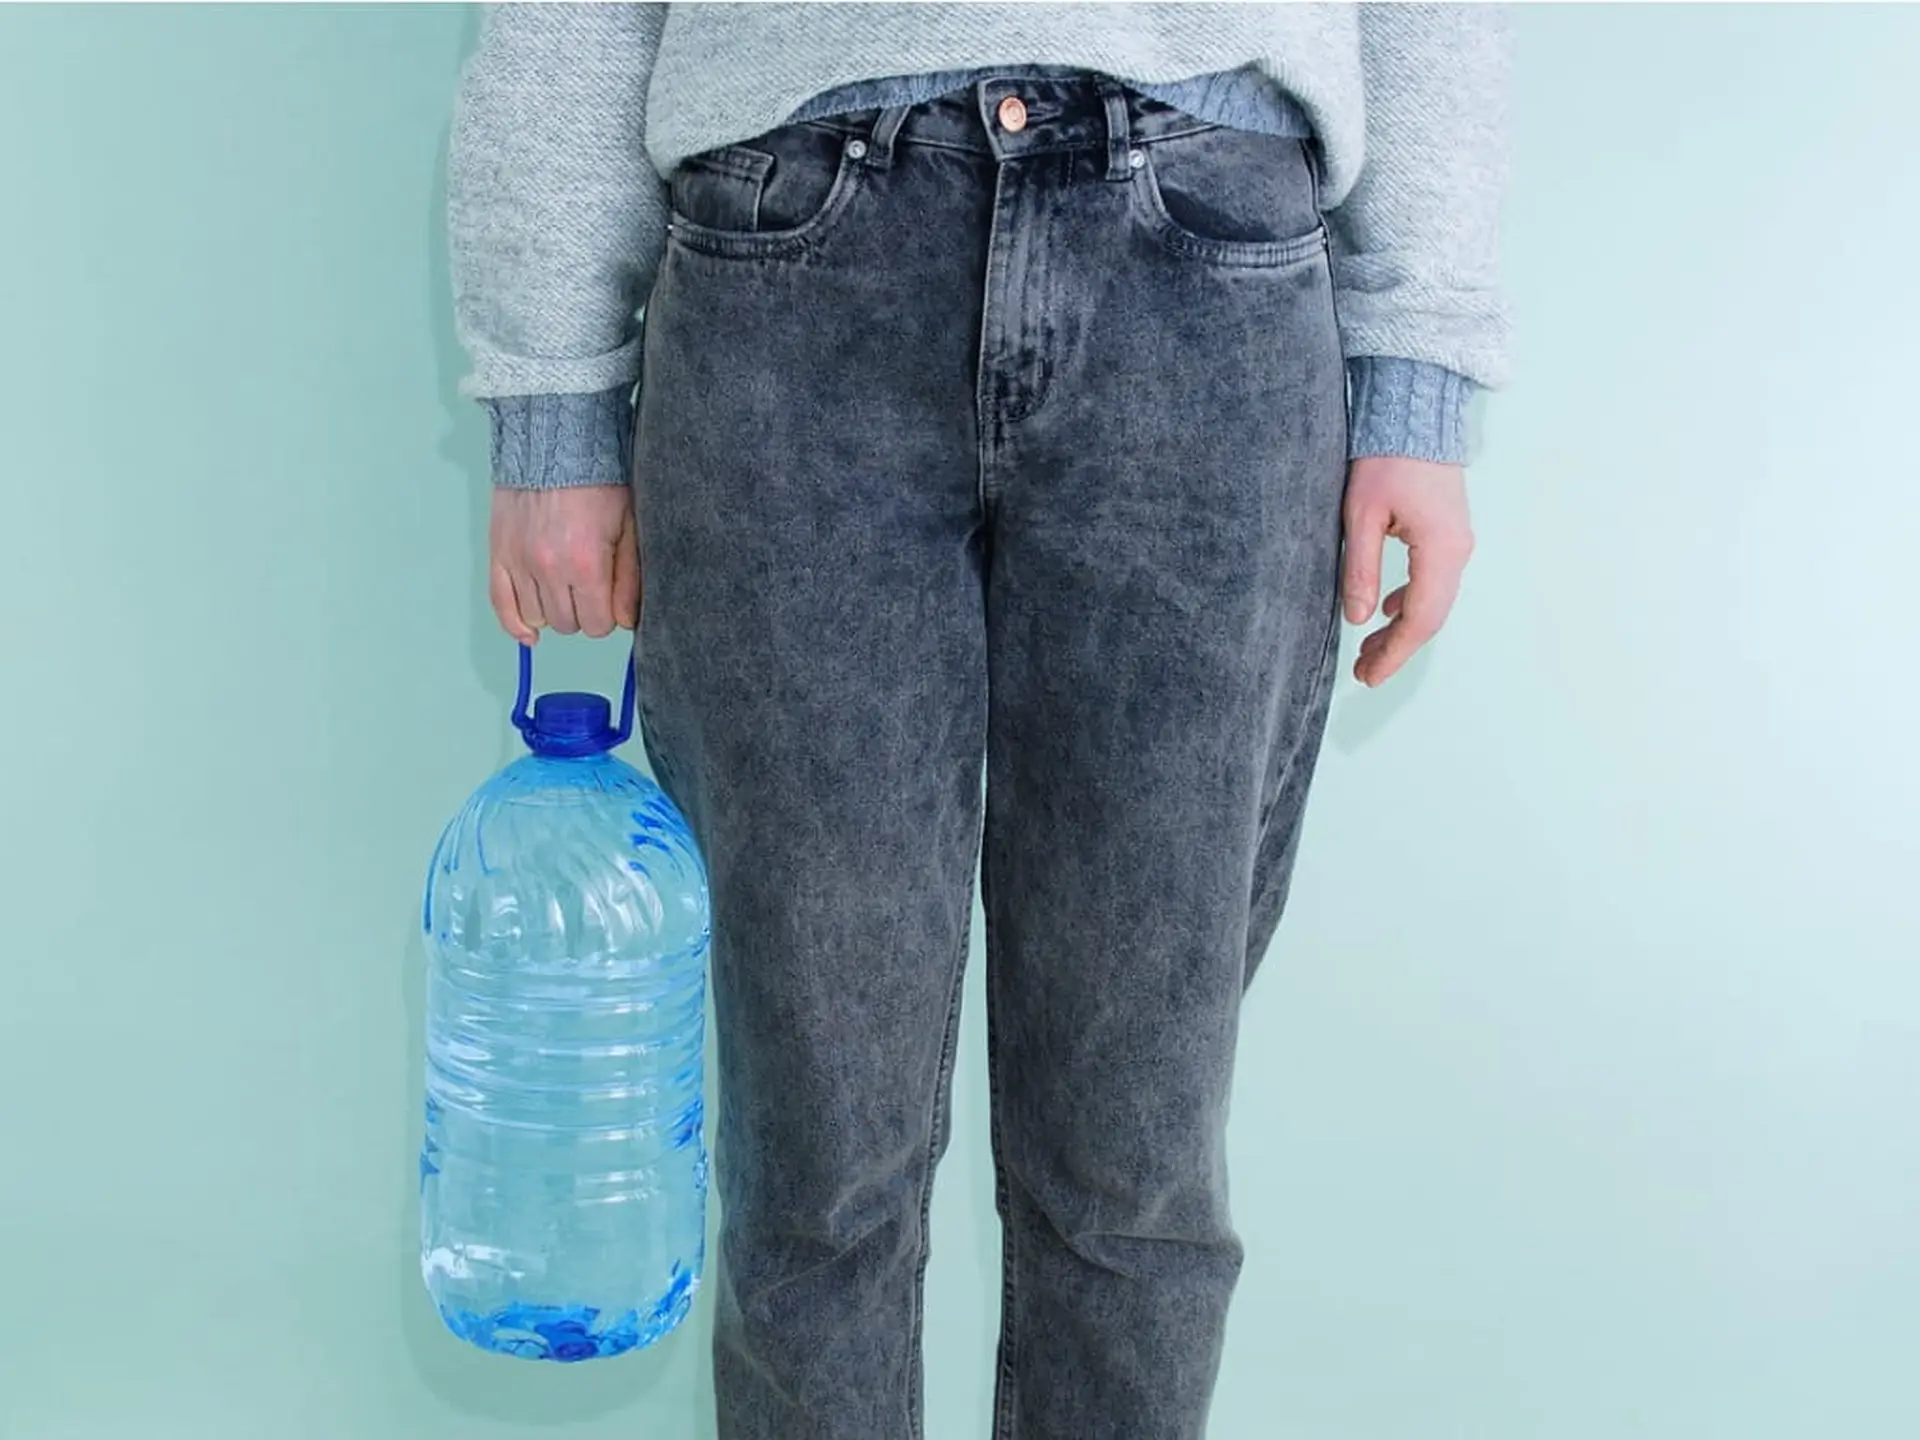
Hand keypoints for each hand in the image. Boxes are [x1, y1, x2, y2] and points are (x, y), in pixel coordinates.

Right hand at [488, 485, 640, 645]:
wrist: (554, 446)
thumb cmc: (597, 482)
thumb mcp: (628, 528)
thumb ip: (629, 580)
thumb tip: (627, 621)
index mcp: (587, 564)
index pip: (598, 625)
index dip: (606, 616)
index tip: (608, 600)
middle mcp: (550, 569)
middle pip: (568, 624)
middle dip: (582, 612)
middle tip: (587, 588)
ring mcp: (520, 563)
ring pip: (538, 618)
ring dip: (553, 611)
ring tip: (563, 588)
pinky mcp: (499, 554)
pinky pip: (500, 604)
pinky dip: (515, 624)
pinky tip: (529, 633)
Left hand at [1340, 457, 1473, 687]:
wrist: (1415, 413)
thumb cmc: (1386, 458)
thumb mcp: (1361, 515)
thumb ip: (1360, 569)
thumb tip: (1359, 618)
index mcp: (1440, 550)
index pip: (1419, 619)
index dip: (1394, 654)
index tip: (1367, 677)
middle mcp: (1458, 551)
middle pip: (1430, 617)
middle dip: (1397, 649)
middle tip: (1363, 673)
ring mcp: (1458, 542)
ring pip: (1433, 601)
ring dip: (1402, 628)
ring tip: (1368, 649)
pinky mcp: (1449, 533)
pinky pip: (1433, 581)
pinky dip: (1410, 603)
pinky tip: (1386, 611)